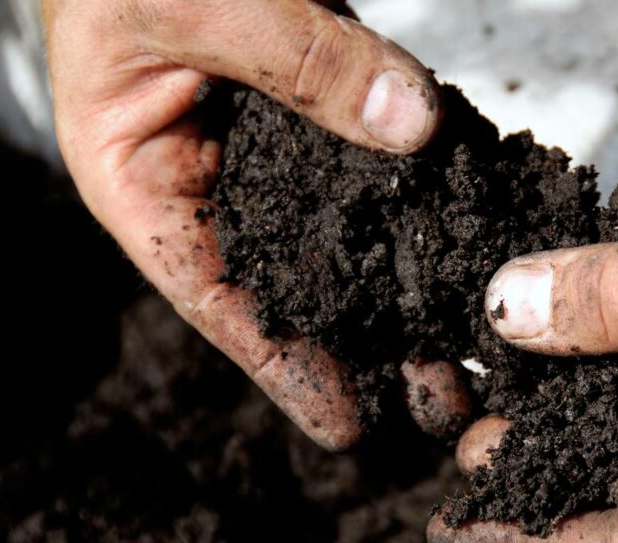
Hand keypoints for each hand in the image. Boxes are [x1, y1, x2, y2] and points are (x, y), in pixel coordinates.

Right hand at [44, 0, 442, 449]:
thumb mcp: (197, 3)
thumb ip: (298, 60)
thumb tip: (414, 124)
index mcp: (147, 181)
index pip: (217, 297)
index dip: (284, 367)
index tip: (349, 426)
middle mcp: (215, 178)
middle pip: (297, 280)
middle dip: (367, 342)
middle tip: (442, 400)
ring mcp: (274, 143)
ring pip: (346, 227)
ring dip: (406, 281)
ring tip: (470, 339)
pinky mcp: (322, 99)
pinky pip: (378, 154)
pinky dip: (423, 190)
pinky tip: (470, 231)